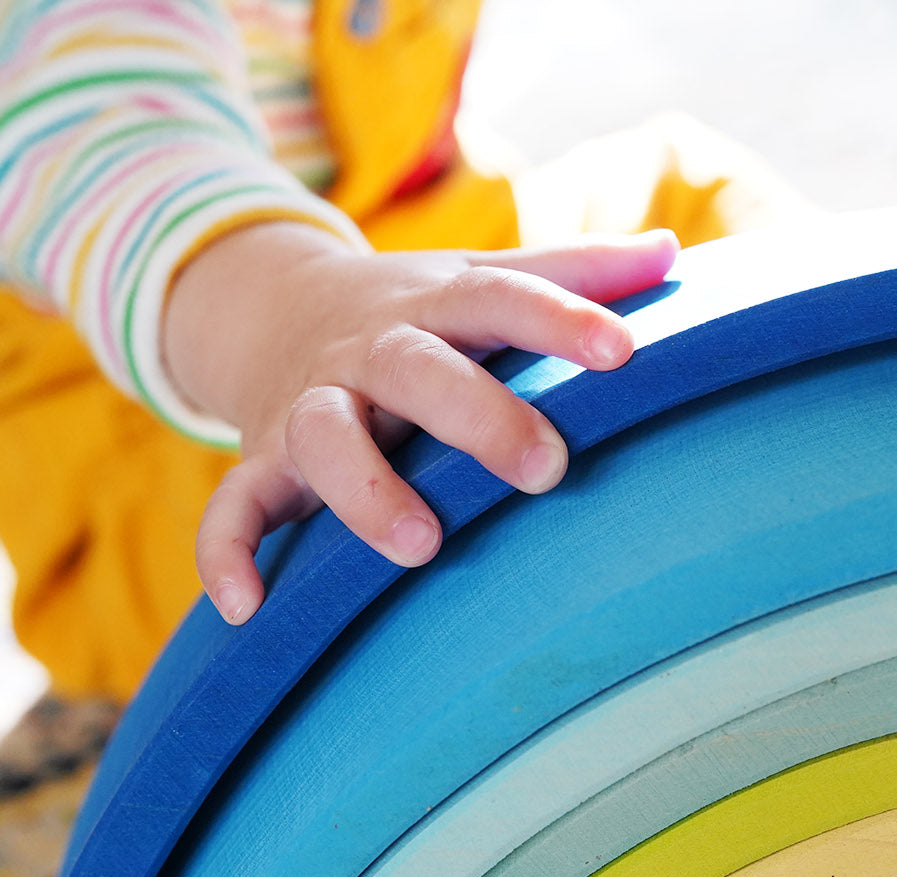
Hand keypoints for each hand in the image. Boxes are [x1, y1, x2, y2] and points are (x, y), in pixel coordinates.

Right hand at [162, 221, 679, 623]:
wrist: (276, 307)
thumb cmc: (414, 314)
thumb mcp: (478, 278)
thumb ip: (568, 272)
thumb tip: (671, 250)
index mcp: (433, 306)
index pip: (498, 296)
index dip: (557, 316)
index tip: (621, 352)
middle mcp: (369, 352)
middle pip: (414, 368)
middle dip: (475, 414)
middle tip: (545, 468)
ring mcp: (308, 406)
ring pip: (322, 436)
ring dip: (363, 488)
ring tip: (420, 546)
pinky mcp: (260, 460)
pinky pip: (230, 504)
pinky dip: (226, 550)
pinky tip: (245, 607)